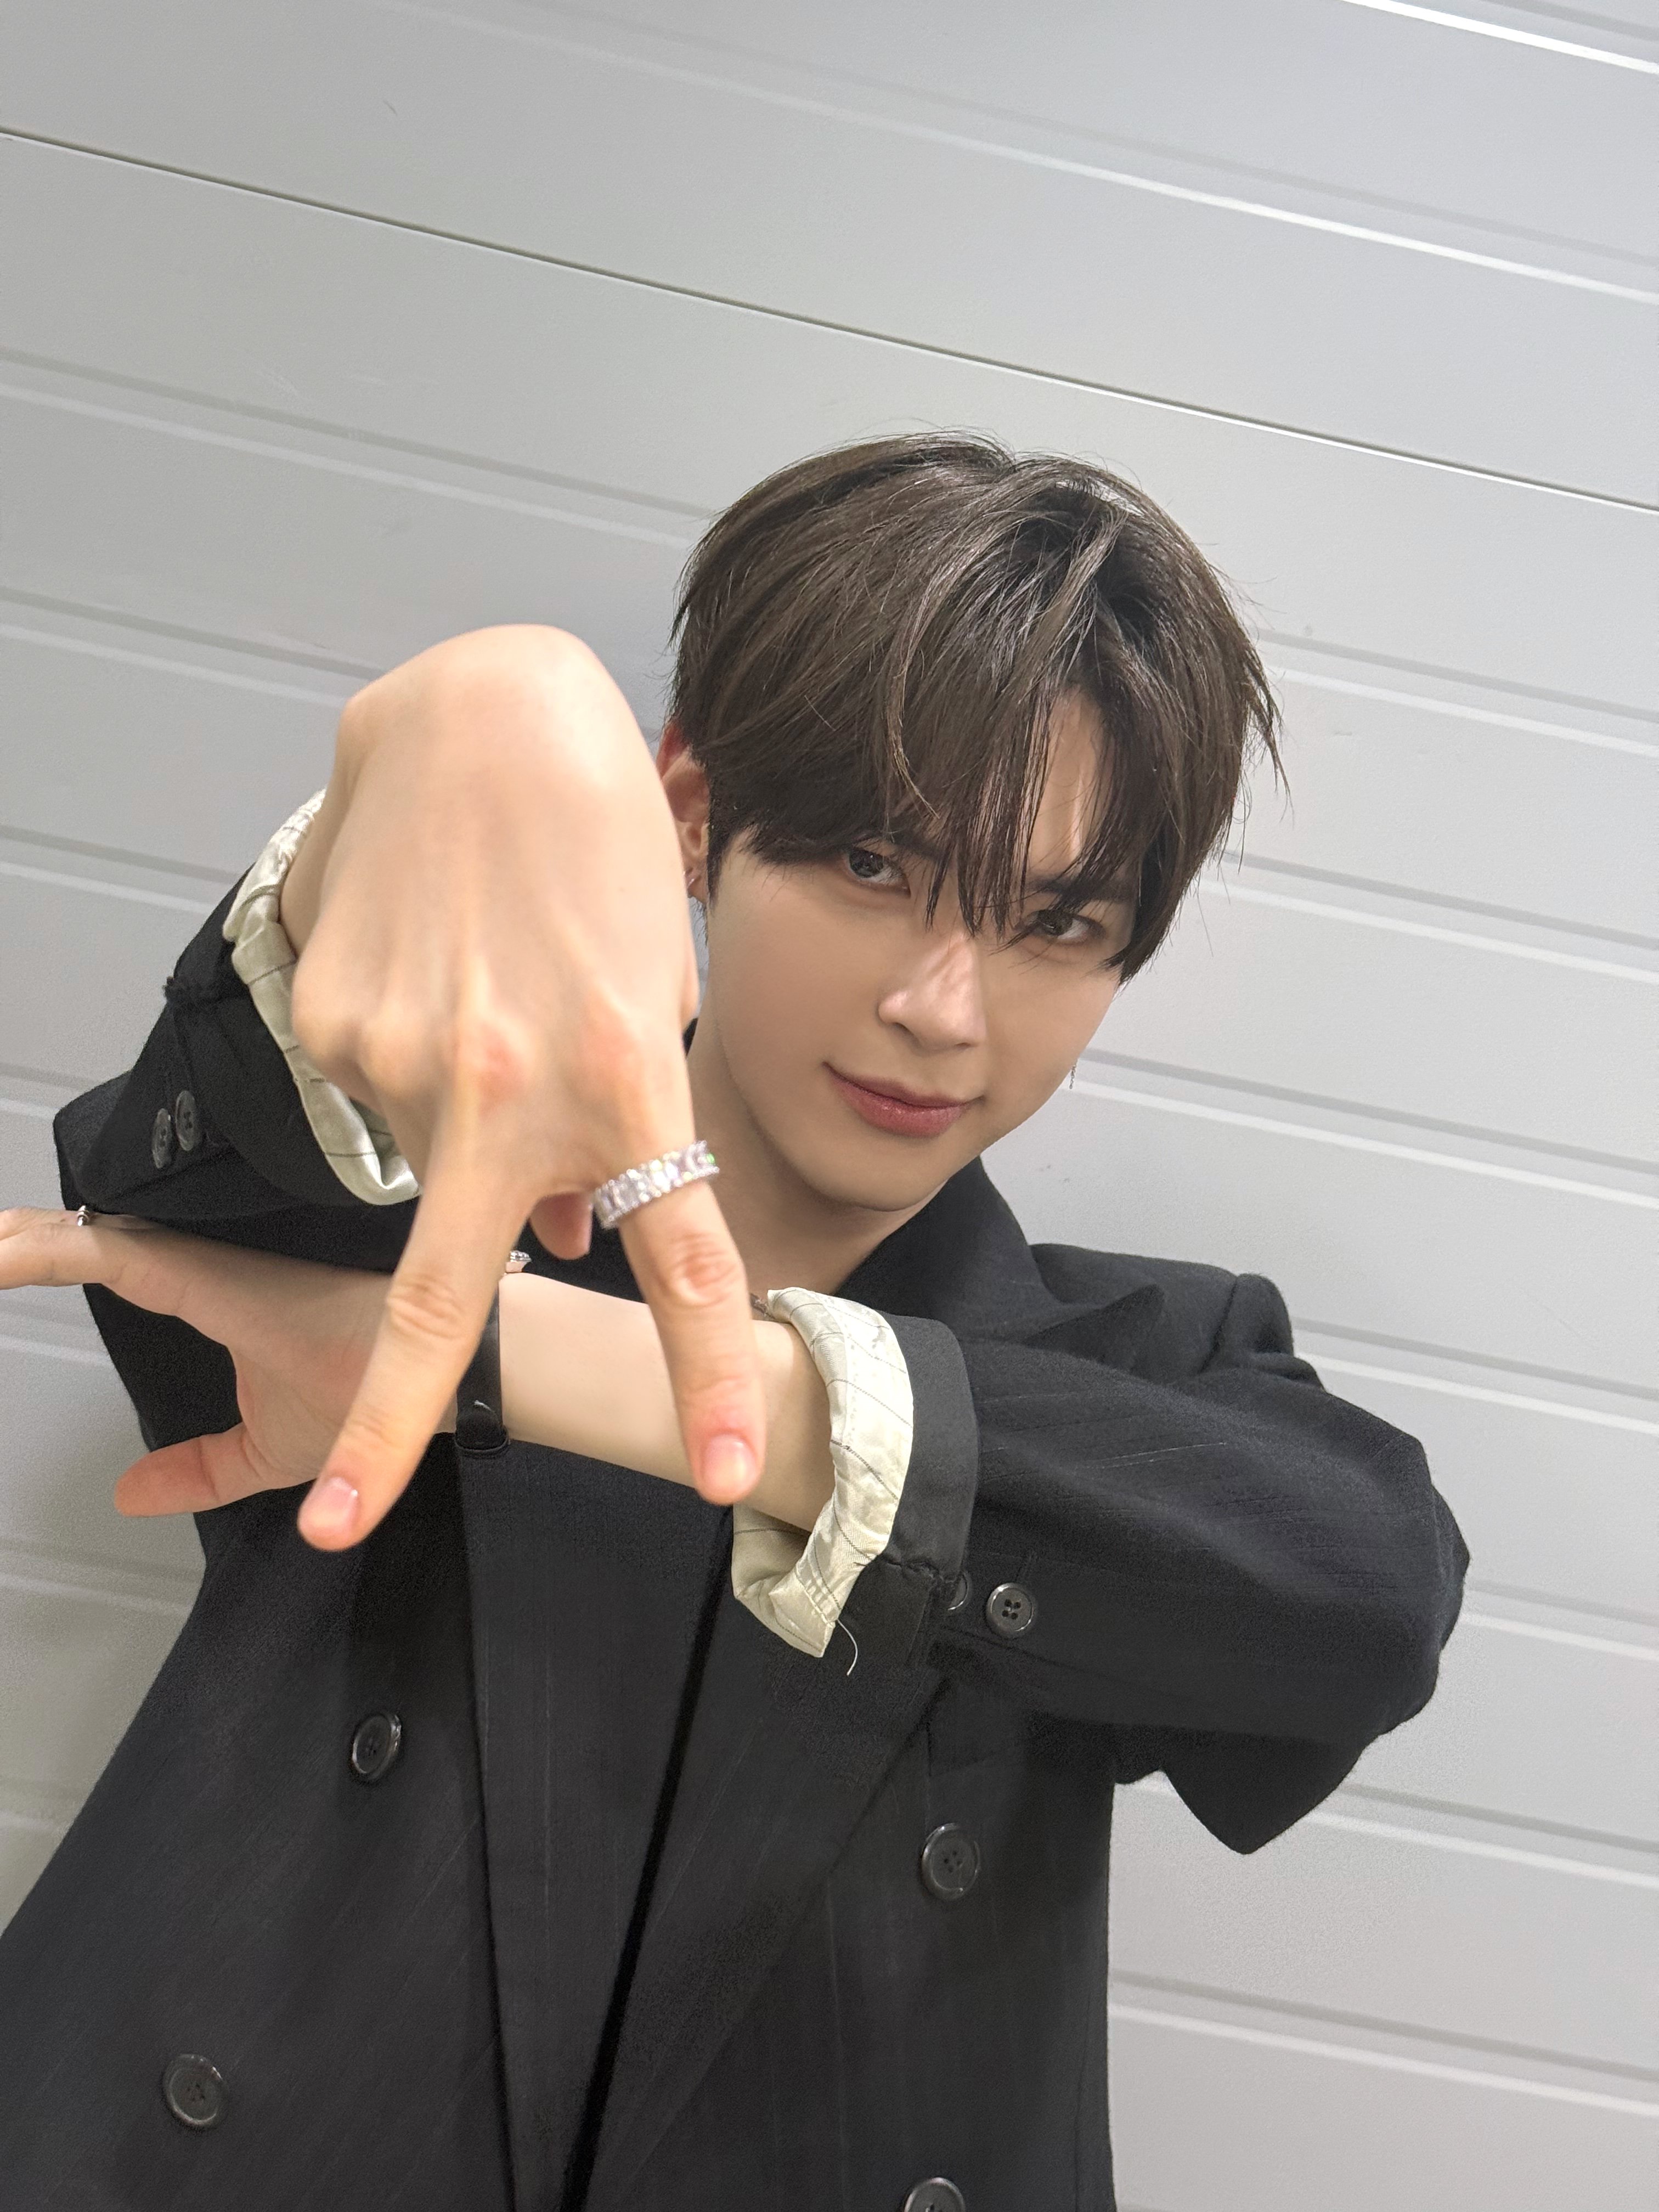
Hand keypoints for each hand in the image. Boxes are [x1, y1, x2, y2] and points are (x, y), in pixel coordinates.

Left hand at [0, 1207, 386, 1513]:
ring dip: (19, 1239)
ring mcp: (209, 1261)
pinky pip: (108, 1252)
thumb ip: (198, 1470)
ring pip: (86, 1233)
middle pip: (85, 1235)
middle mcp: (206, 1264)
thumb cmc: (378, 1395)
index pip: (109, 1258)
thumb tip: (129, 1494)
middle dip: (18, 1239)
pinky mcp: (212, 1273)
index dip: (44, 1253)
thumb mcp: (267, 1453)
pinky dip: (45, 1252)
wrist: (445, 1378)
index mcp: (213, 1290)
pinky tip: (3, 1256)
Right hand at [275, 628, 762, 1548]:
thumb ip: (612, 1129)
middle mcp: (505, 1084)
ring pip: (428, 1156)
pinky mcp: (332, 1025)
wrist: (484, 722)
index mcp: (623, 1074)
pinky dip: (414, 1069)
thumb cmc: (597, 853)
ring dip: (465, 1124)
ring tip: (493, 995)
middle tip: (341, 1521)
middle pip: (441, 1288)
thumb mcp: (648, 995)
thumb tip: (556, 1236)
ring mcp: (402, 1059)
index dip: (706, 1376)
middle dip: (387, 1425)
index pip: (681, 1257)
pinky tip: (439, 978)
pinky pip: (378, 1093)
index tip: (728, 1478)